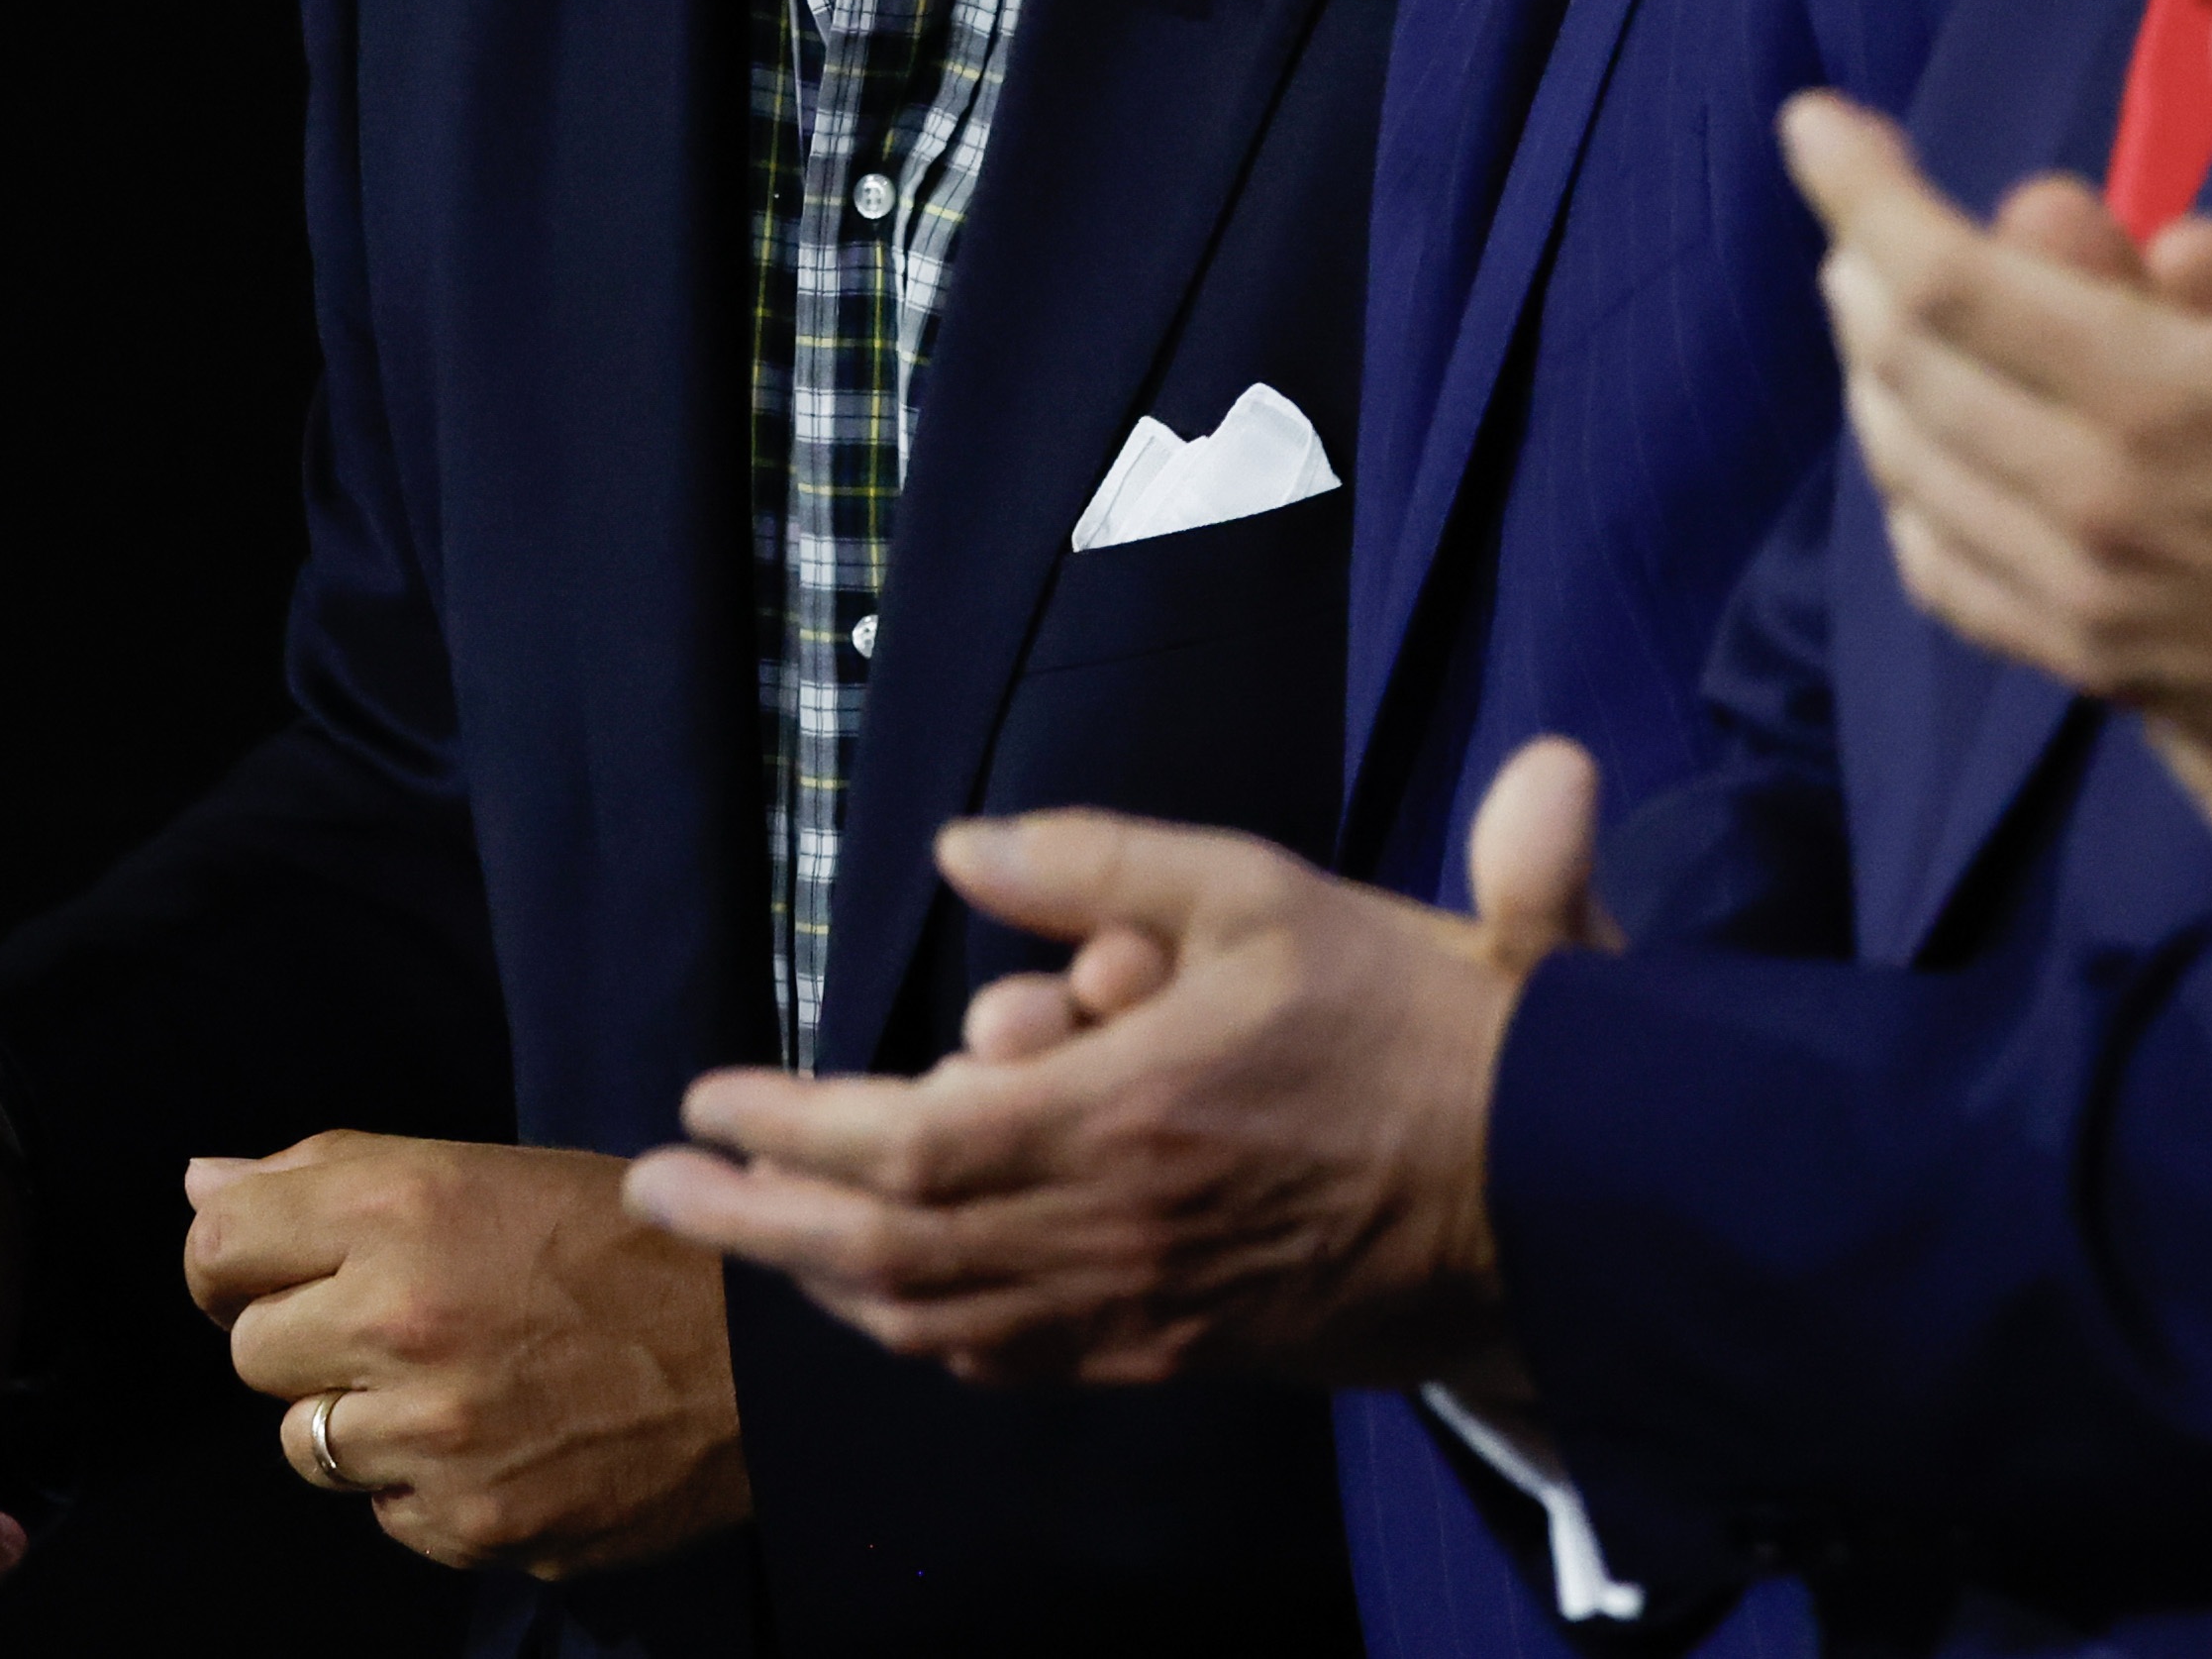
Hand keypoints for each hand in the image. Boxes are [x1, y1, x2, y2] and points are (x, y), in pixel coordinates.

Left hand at [180, 1133, 746, 1579]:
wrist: (761, 1357)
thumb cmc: (623, 1242)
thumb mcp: (482, 1171)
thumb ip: (330, 1173)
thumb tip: (197, 1181)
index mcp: (400, 1207)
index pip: (217, 1241)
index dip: (231, 1256)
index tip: (267, 1268)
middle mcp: (398, 1319)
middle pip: (249, 1350)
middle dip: (302, 1338)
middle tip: (383, 1324)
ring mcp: (432, 1435)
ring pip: (304, 1445)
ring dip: (355, 1419)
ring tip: (447, 1384)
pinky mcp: (469, 1524)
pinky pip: (384, 1512)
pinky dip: (422, 1484)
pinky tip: (495, 1437)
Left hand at [621, 752, 1615, 1393]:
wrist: (1553, 1189)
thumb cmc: (1413, 1022)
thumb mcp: (1260, 889)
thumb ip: (1100, 859)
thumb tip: (959, 851)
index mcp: (1119, 1115)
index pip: (899, 1145)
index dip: (785, 1134)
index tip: (704, 1102)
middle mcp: (1111, 1232)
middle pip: (883, 1254)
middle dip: (753, 1222)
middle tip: (657, 1189)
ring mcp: (1145, 1310)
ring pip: (940, 1323)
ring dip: (824, 1280)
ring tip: (749, 1233)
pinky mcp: (1185, 1351)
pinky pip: (1019, 1360)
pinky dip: (928, 1332)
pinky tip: (890, 1299)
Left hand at [1779, 0, 2211, 860]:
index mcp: (2157, 398)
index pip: (1937, 276)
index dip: (1858, 187)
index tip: (1814, 119)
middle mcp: (2092, 504)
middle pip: (1900, 367)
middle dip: (1859, 266)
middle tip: (1863, 203)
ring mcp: (2087, 598)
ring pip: (1908, 473)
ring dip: (1873, 375)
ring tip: (1876, 304)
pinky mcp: (2102, 667)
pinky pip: (1950, 577)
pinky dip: (1911, 496)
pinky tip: (1921, 450)